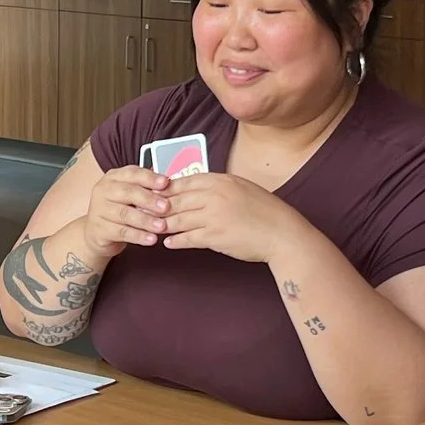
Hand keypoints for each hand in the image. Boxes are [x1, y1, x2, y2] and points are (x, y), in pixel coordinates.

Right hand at [83, 166, 169, 259]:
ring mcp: (99, 210)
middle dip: (149, 199)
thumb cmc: (119, 210)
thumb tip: (169, 185)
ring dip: (146, 220)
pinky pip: (121, 232)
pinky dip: (138, 236)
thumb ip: (146, 189)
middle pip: (127, 192)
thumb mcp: (131, 195)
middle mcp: (103, 191)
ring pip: (125, 214)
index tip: (166, 183)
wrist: (97, 233)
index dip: (149, 178)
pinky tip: (151, 239)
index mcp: (113, 178)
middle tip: (166, 207)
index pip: (132, 173)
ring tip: (162, 226)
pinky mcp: (99, 229)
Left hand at [157, 171, 300, 264]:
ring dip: (162, 224)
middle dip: (157, 206)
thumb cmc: (265, 212)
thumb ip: (219, 187)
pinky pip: (188, 238)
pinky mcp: (215, 236)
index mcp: (221, 180)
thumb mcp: (242, 188)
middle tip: (142, 211)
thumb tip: (199, 190)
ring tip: (151, 228)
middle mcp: (215, 195)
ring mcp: (213, 216)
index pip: (184, 181)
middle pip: (176, 199)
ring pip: (178, 219)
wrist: (282, 233)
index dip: (165, 188)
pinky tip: (168, 243)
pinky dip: (176, 241)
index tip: (153, 193)